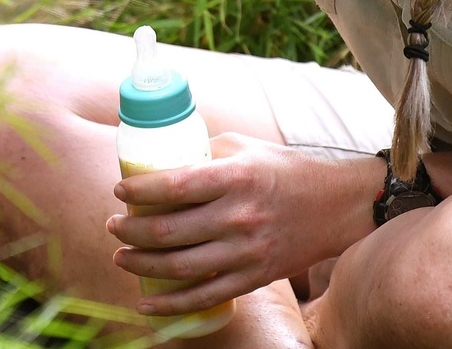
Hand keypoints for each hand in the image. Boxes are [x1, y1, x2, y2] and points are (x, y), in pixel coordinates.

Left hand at [107, 134, 377, 317]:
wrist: (339, 205)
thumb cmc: (284, 169)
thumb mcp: (242, 147)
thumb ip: (202, 152)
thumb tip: (157, 157)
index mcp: (234, 178)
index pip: (173, 186)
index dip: (138, 190)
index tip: (118, 190)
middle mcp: (238, 217)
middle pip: (169, 231)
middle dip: (129, 230)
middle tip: (112, 224)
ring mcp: (247, 252)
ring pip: (180, 267)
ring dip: (141, 264)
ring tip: (120, 255)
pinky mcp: (255, 277)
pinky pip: (206, 297)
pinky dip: (171, 304)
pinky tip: (146, 301)